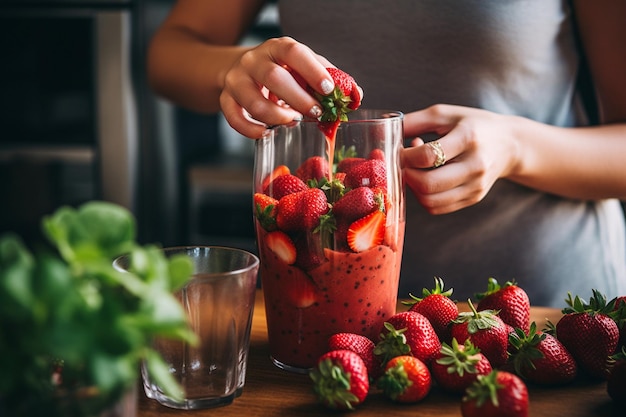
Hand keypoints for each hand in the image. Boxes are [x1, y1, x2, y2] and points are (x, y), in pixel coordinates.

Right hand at [220, 36, 335, 137]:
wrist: (240, 70)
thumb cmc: (281, 71)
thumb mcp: (303, 68)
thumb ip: (329, 79)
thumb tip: (356, 97)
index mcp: (278, 48)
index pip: (294, 52)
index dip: (312, 70)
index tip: (328, 89)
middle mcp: (254, 60)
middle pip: (273, 77)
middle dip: (298, 98)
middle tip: (315, 113)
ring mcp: (237, 79)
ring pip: (252, 100)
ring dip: (276, 116)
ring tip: (292, 122)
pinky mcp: (225, 98)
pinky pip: (234, 117)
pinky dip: (251, 130)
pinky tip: (267, 134)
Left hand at [400, 104, 519, 213]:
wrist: (509, 144)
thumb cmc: (472, 124)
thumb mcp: (445, 113)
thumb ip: (415, 121)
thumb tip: (385, 128)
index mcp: (468, 138)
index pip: (428, 156)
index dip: (405, 157)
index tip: (400, 150)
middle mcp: (475, 165)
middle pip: (428, 185)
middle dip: (407, 176)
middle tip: (404, 164)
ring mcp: (476, 185)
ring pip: (430, 201)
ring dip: (413, 189)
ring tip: (417, 171)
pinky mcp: (473, 198)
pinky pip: (437, 207)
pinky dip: (424, 197)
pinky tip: (427, 178)